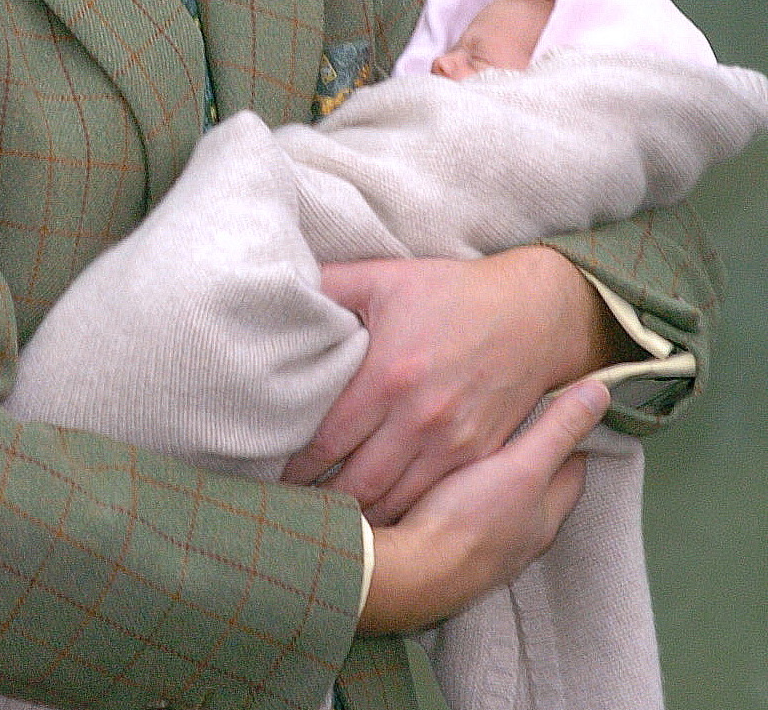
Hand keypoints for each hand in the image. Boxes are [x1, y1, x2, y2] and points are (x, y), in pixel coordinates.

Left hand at [282, 248, 617, 523]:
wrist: (532, 314)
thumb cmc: (451, 292)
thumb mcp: (385, 276)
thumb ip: (330, 284)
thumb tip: (281, 287)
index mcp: (386, 376)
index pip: (325, 441)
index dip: (294, 466)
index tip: (270, 478)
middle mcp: (417, 418)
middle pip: (355, 484)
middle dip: (321, 504)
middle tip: (292, 512)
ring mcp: (451, 443)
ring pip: (393, 501)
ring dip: (360, 519)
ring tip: (329, 526)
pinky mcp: (477, 456)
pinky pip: (430, 499)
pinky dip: (402, 514)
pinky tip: (378, 521)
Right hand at [359, 378, 610, 632]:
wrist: (413, 573)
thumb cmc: (471, 519)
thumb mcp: (522, 466)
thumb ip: (557, 430)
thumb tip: (601, 391)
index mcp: (545, 515)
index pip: (573, 471)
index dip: (572, 439)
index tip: (565, 408)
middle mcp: (521, 537)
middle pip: (541, 491)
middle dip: (538, 458)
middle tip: (526, 421)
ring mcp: (487, 548)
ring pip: (505, 505)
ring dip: (501, 479)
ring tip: (486, 445)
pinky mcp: (451, 550)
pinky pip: (469, 515)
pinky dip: (468, 495)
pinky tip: (449, 482)